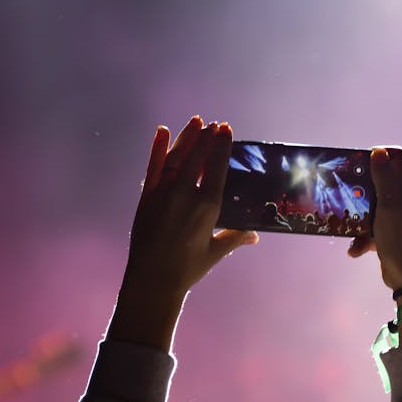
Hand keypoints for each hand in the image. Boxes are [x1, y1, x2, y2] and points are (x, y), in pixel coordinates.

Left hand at [108, 117, 258, 349]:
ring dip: (187, 138)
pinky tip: (162, 131)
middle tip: (213, 124)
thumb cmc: (188, 268)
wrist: (153, 280)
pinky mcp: (147, 197)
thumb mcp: (215, 252)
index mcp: (208, 207)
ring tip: (196, 122)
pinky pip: (154, 167)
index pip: (218, 168)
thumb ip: (235, 237)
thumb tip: (255, 235)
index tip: (225, 129)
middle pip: (198, 158)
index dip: (221, 146)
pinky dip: (157, 148)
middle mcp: (186, 195)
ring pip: (177, 157)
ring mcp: (164, 193)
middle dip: (206, 138)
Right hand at [347, 147, 401, 292]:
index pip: (397, 158)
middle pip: (381, 181)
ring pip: (373, 207)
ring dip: (358, 217)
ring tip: (346, 225)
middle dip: (361, 187)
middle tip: (345, 190)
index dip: (380, 155)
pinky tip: (355, 249)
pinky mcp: (391, 235)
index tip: (359, 162)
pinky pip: (372, 229)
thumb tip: (379, 151)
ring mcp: (398, 218)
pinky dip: (362, 238)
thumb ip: (384, 179)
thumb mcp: (389, 207)